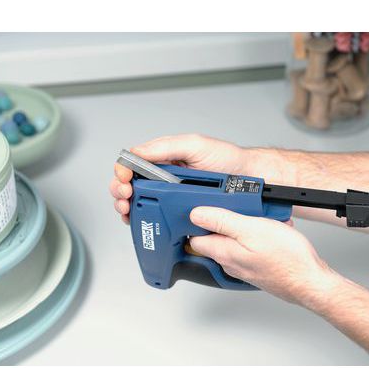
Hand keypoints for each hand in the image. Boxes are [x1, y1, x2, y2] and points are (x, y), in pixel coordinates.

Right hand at [110, 134, 284, 223]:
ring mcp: (171, 195)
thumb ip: (166, 147)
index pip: (133, 164)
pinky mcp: (180, 211)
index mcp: (164, 158)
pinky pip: (158, 217)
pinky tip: (143, 221)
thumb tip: (138, 152)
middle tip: (124, 198)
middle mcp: (164, 177)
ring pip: (140, 203)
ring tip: (128, 210)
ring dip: (129, 207)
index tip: (123, 180)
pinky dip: (146, 220)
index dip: (122, 172)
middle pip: (131, 185)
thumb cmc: (226, 159)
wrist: (248, 178)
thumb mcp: (195, 145)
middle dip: (120, 191)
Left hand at [189, 206, 337, 304]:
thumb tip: (196, 215)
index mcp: (223, 252)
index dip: (197, 221)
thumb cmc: (286, 259)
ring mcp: (244, 265)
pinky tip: (275, 230)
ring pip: (237, 239)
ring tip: (266, 220)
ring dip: (249, 225)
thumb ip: (221, 221)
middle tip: (245, 211)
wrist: (310, 281)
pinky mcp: (258, 265)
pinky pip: (252, 245)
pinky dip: (261, 235)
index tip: (207, 208)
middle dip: (228, 219)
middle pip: (217, 236)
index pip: (195, 237)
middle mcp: (230, 262)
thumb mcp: (251, 229)